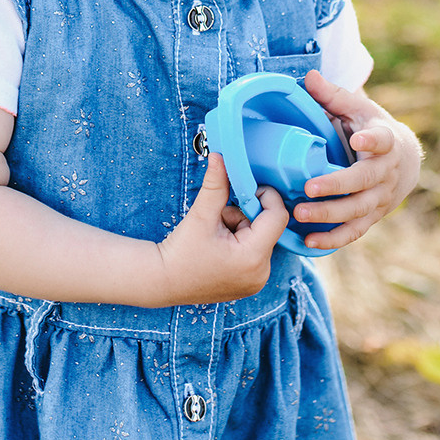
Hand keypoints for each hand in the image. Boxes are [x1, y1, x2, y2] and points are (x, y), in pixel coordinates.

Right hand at [152, 153, 289, 304]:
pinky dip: (240, 242)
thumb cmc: (180, 253)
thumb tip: (221, 156)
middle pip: (268, 227)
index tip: (244, 189)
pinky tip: (217, 247)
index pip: (277, 216)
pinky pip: (255, 252)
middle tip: (218, 217)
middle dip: (244, 215)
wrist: (162, 282)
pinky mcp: (250, 283)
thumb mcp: (201, 215)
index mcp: (253, 257)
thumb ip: (216, 185)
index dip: (265, 196)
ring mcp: (256, 281)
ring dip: (240, 228)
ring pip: (260, 238)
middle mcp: (261, 273)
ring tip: (213, 235)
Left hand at [292, 70, 422, 250]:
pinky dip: (333, 239)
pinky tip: (309, 242)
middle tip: (308, 188)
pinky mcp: (372, 216)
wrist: (404, 160)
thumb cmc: (372, 129)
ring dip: (329, 214)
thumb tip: (308, 77)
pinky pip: (354, 231)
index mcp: (385, 141)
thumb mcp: (358, 109)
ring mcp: (380, 198)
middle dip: (336, 186)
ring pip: (357, 210)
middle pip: (364, 182)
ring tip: (300, 214)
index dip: (372, 141)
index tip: (358, 139)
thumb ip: (333, 96)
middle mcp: (385, 173)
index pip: (382, 140)